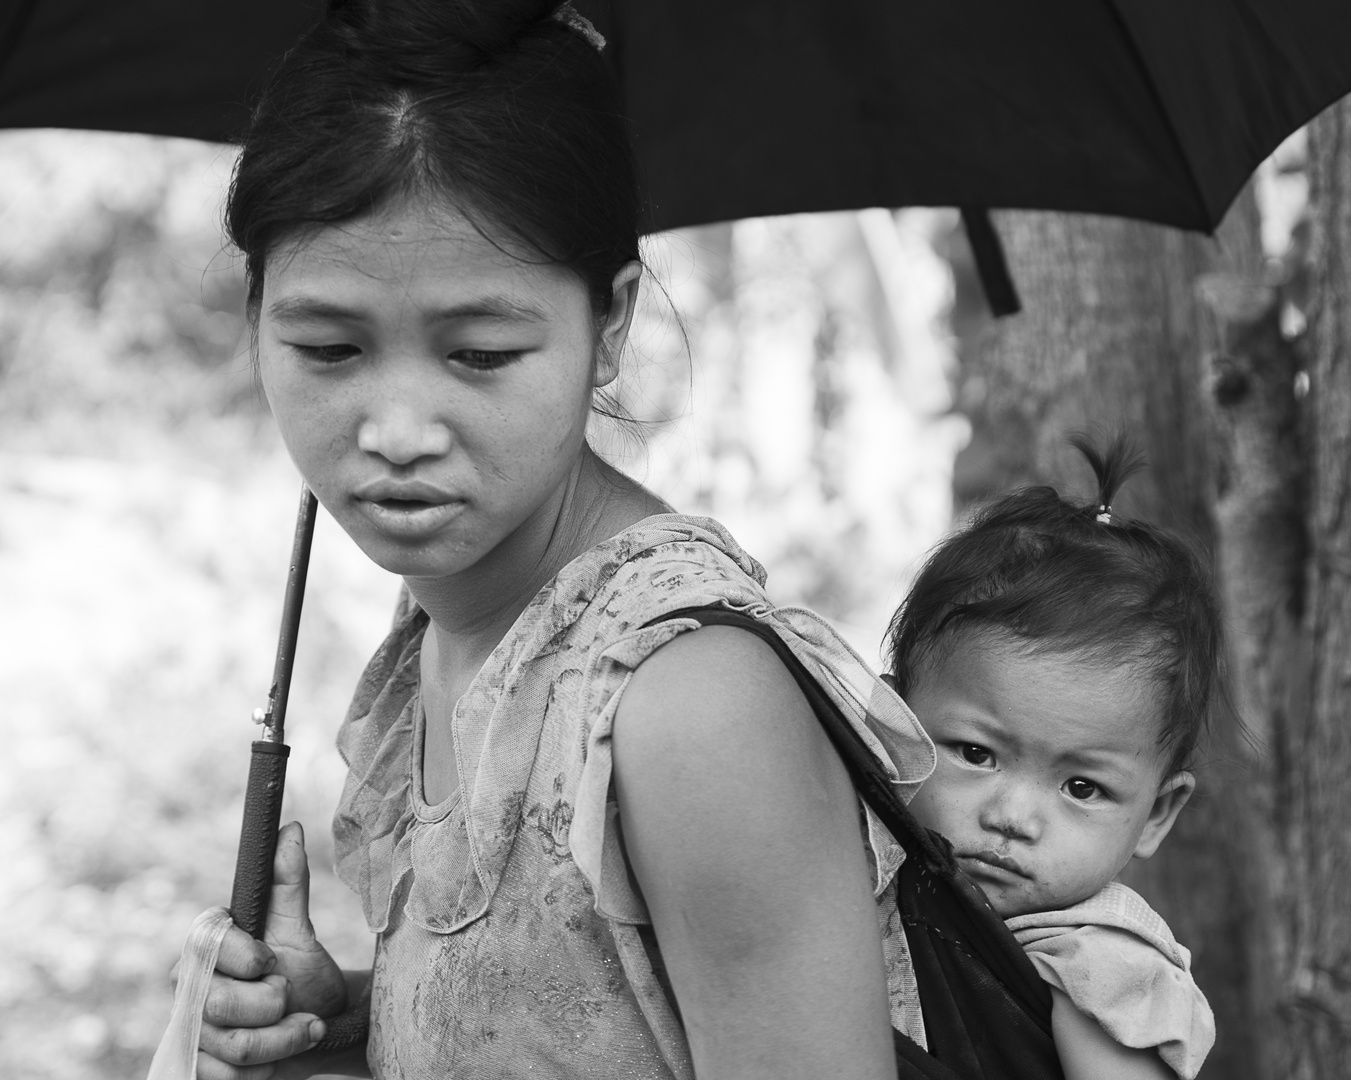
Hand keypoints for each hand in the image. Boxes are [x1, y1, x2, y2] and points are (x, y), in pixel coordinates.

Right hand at [191, 822, 349, 1078]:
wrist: (319, 1028)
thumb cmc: (304, 976)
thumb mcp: (298, 930)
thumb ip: (288, 882)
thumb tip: (290, 828)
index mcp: (205, 947)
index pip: (205, 945)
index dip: (245, 957)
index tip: (273, 962)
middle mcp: (187, 988)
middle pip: (217, 1003)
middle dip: (272, 1005)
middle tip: (291, 997)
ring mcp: (189, 1032)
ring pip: (228, 1045)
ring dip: (281, 1040)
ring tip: (304, 1027)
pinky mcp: (198, 1071)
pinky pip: (225, 1078)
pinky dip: (267, 1068)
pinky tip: (282, 1059)